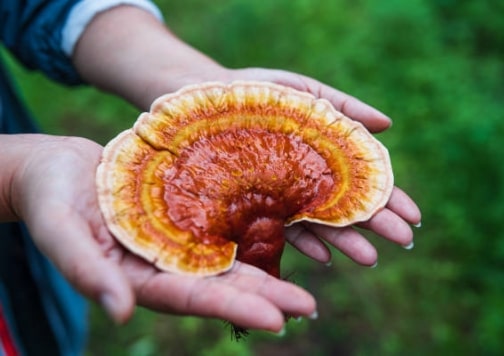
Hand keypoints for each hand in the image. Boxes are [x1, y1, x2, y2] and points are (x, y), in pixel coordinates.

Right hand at [9, 134, 314, 331]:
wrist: (55, 169)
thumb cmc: (49, 201)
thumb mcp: (61, 233)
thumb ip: (86, 271)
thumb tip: (120, 311)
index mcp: (140, 278)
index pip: (193, 299)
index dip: (235, 309)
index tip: (277, 319)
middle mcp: (166, 263)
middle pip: (222, 283)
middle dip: (266, 296)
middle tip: (309, 305)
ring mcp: (178, 239)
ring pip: (229, 254)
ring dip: (269, 264)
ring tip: (311, 273)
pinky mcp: (183, 212)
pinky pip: (222, 219)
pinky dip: (252, 225)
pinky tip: (282, 226)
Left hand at [221, 68, 421, 266]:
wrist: (212, 98)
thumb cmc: (264, 92)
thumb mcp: (308, 93)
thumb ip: (346, 108)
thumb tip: (389, 124)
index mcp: (326, 158)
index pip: (365, 183)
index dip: (390, 198)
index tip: (414, 216)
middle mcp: (309, 182)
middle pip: (348, 208)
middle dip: (377, 224)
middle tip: (403, 240)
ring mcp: (284, 198)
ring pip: (320, 226)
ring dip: (346, 242)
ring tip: (369, 258)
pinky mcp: (258, 208)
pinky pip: (283, 230)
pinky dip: (305, 243)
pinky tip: (324, 257)